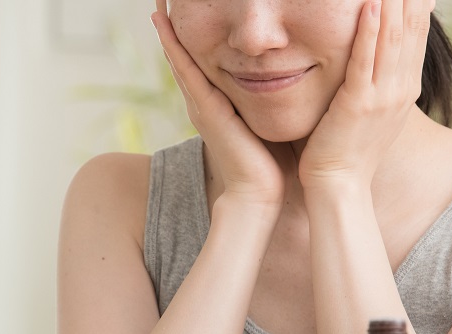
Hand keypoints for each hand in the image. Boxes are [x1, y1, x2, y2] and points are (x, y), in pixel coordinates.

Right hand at [151, 0, 286, 214]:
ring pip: (179, 57)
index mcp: (220, 103)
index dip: (193, 36)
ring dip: (167, 29)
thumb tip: (292, 76)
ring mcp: (201, 104)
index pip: (203, 61)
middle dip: (175, 26)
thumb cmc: (272, 165)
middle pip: (184, 54)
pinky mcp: (205, 109)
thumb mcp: (270, 120)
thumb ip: (272, 100)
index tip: (190, 9)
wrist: (260, 195)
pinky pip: (184, 70)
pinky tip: (163, 23)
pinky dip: (172, 46)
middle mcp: (204, 101)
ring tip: (158, 1)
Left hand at [298, 0, 433, 188]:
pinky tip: (369, 7)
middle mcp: (401, 89)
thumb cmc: (346, 148)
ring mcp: (383, 97)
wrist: (340, 185)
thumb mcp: (371, 110)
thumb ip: (376, 81)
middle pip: (410, 29)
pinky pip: (365, 62)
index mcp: (406, 89)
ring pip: (391, 40)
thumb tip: (373, 56)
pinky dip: (368, 33)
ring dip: (391, 4)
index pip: (416, 34)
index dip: (416, 3)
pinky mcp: (359, 105)